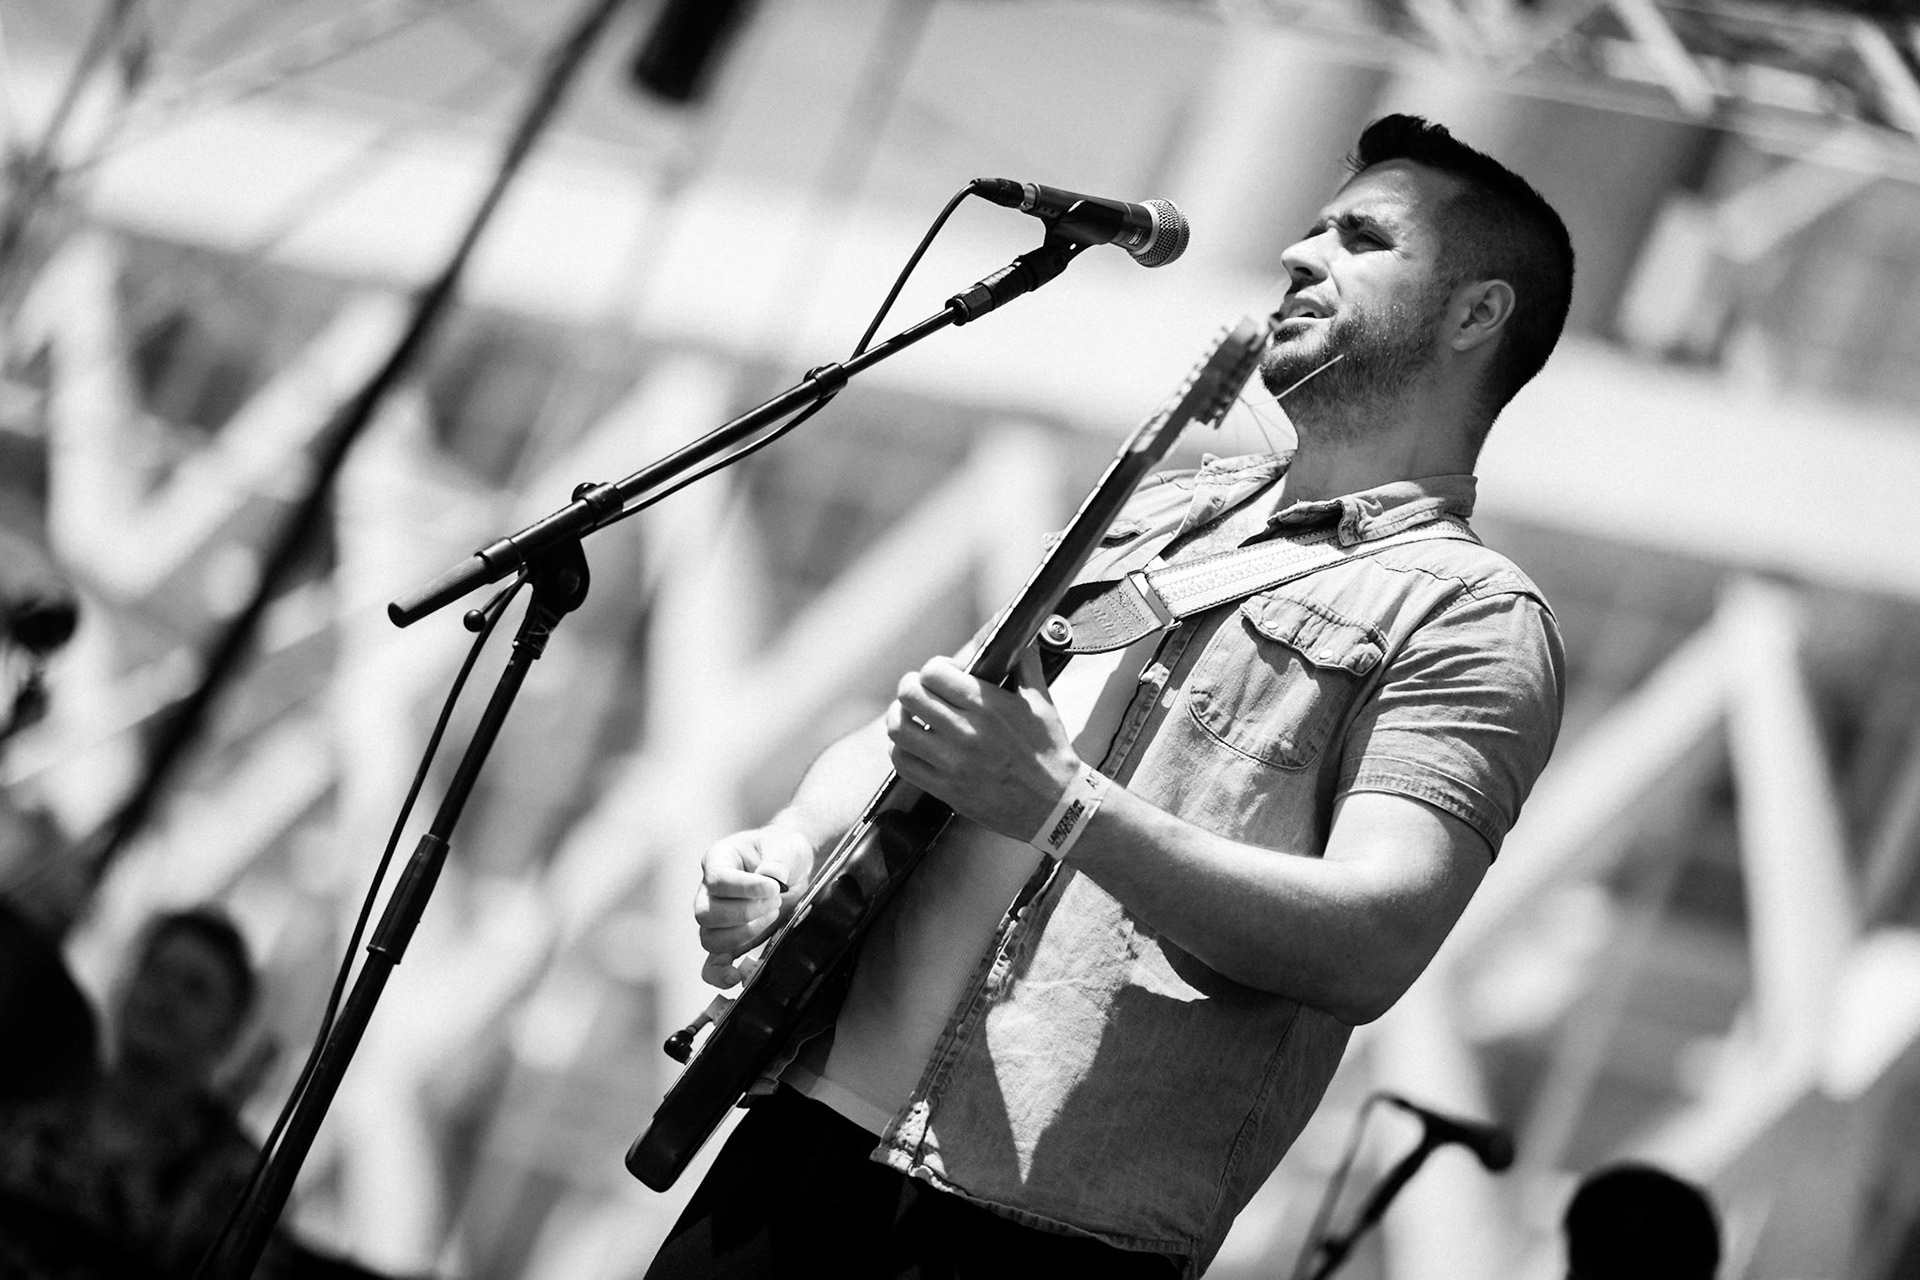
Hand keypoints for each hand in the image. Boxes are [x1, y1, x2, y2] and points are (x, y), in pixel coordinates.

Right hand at [694, 824, 812, 987]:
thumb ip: (778, 858)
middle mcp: (709, 891)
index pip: (717, 880)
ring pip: (709, 938)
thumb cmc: (782, 850)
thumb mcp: (786, 845)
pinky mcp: (729, 940)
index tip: (774, 887)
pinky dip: (721, 973)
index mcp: (718, 860)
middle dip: (746, 912)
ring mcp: (716, 918)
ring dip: (743, 934)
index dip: (745, 888)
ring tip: (771, 918)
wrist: (792, 866)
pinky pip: (712, 964)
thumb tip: (771, 876)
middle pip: (706, 914)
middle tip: (775, 902)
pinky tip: (737, 975)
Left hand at [884, 646, 1080, 841]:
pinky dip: (900, 749)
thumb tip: (1016, 635)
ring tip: (909, 715)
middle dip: (911, 687)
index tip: (943, 675)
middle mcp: (966, 732)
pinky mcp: (945, 788)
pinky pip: (903, 763)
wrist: (1055, 806)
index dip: (934, 669)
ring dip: (900, 716)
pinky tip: (912, 745)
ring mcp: (952, 763)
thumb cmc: (1049, 753)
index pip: (934, 673)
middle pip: (910, 695)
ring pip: (899, 728)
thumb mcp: (1041, 701)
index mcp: (988, 706)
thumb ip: (1024, 663)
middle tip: (919, 690)